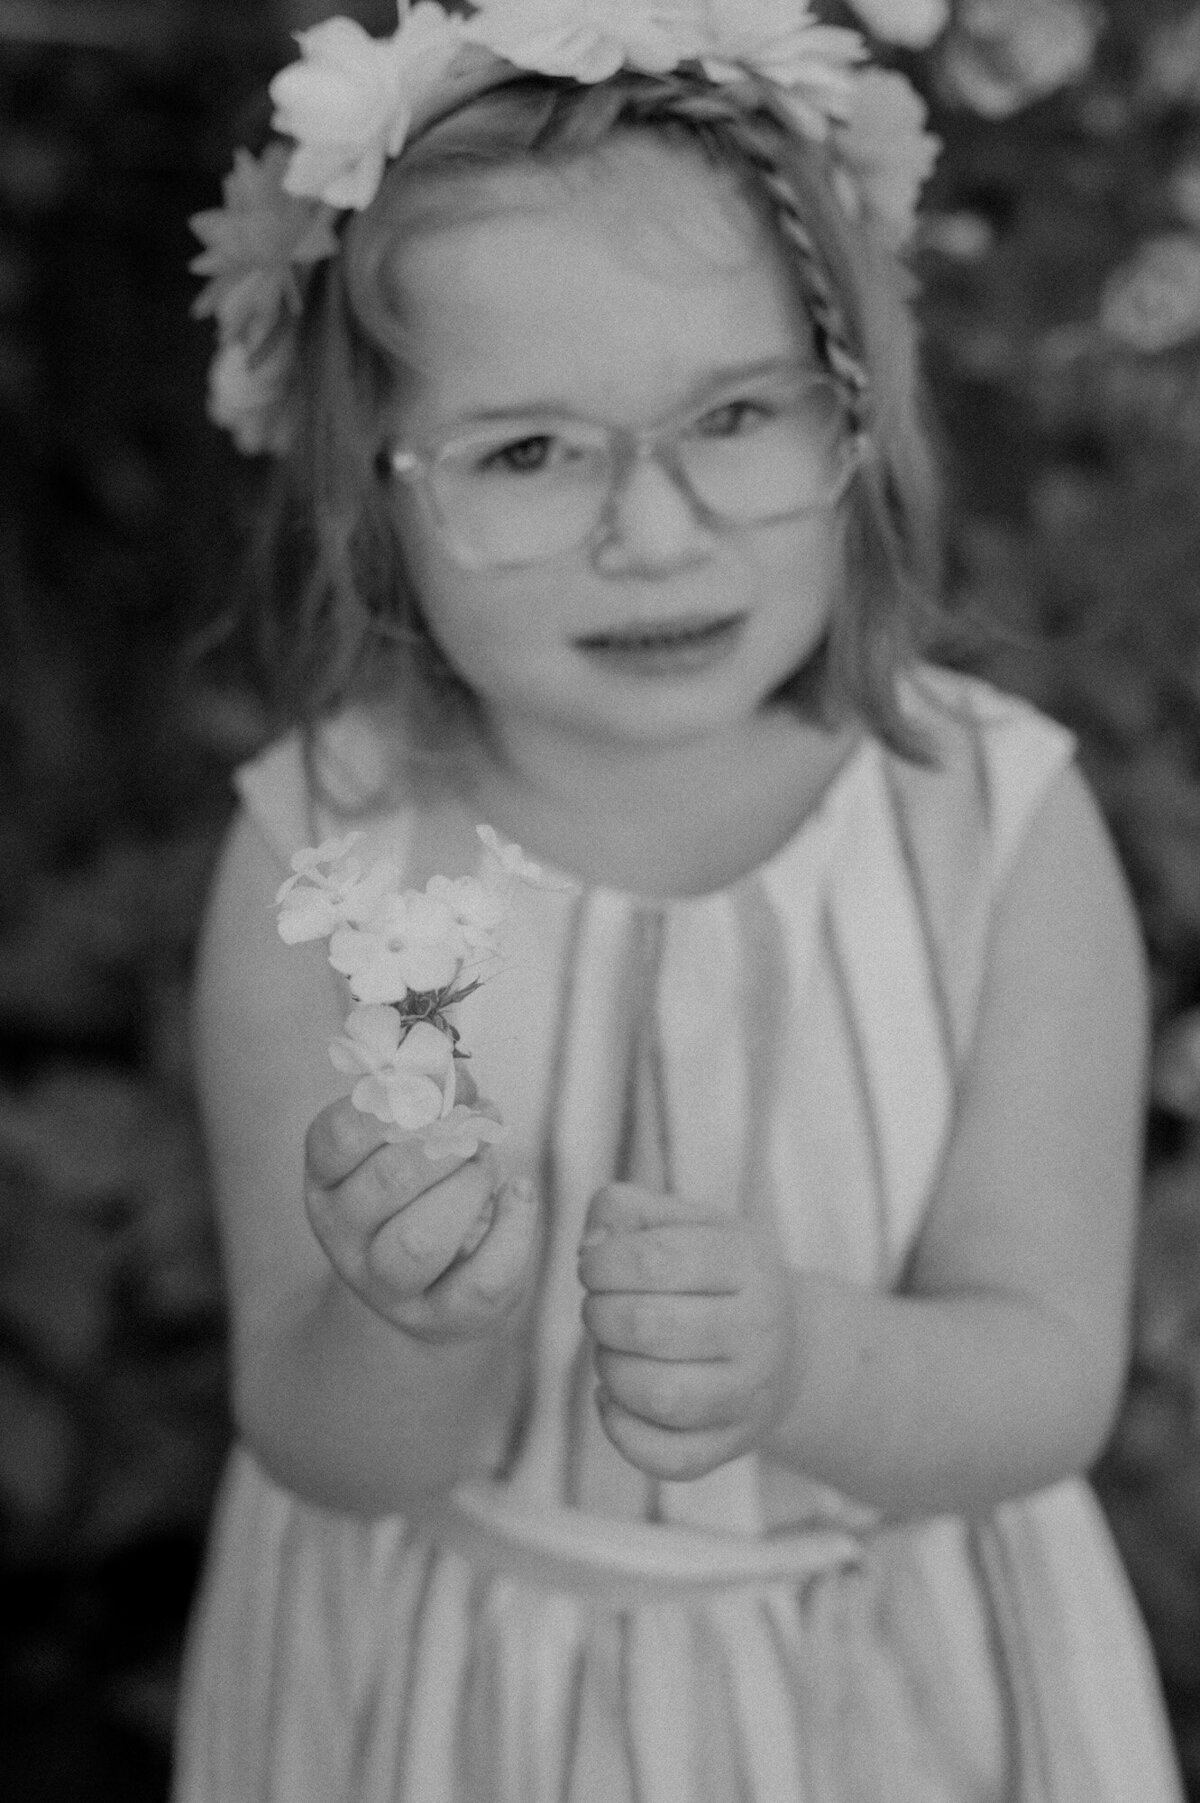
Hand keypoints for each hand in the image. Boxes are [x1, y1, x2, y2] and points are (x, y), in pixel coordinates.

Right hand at [303, 1089, 538, 1342]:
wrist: (432, 1285)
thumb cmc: (421, 1191)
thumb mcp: (406, 1141)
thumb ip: (424, 1101)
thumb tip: (453, 1071)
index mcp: (328, 1181)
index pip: (339, 1135)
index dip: (400, 1099)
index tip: (442, 1087)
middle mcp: (345, 1237)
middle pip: (388, 1181)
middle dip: (447, 1143)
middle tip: (476, 1128)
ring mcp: (388, 1286)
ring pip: (422, 1241)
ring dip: (470, 1188)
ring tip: (488, 1166)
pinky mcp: (442, 1318)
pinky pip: (482, 1281)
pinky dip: (514, 1229)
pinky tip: (518, 1195)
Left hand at [577, 1184, 799, 1480]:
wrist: (792, 1349)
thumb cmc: (720, 1277)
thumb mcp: (689, 1224)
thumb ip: (628, 1211)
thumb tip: (589, 1247)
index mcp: (747, 1262)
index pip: (654, 1260)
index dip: (602, 1263)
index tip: (593, 1268)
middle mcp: (759, 1330)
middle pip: (649, 1326)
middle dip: (599, 1315)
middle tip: (599, 1309)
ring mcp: (749, 1396)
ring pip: (659, 1396)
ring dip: (610, 1370)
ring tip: (611, 1351)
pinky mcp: (730, 1446)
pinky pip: (667, 1457)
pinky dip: (622, 1431)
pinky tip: (613, 1399)